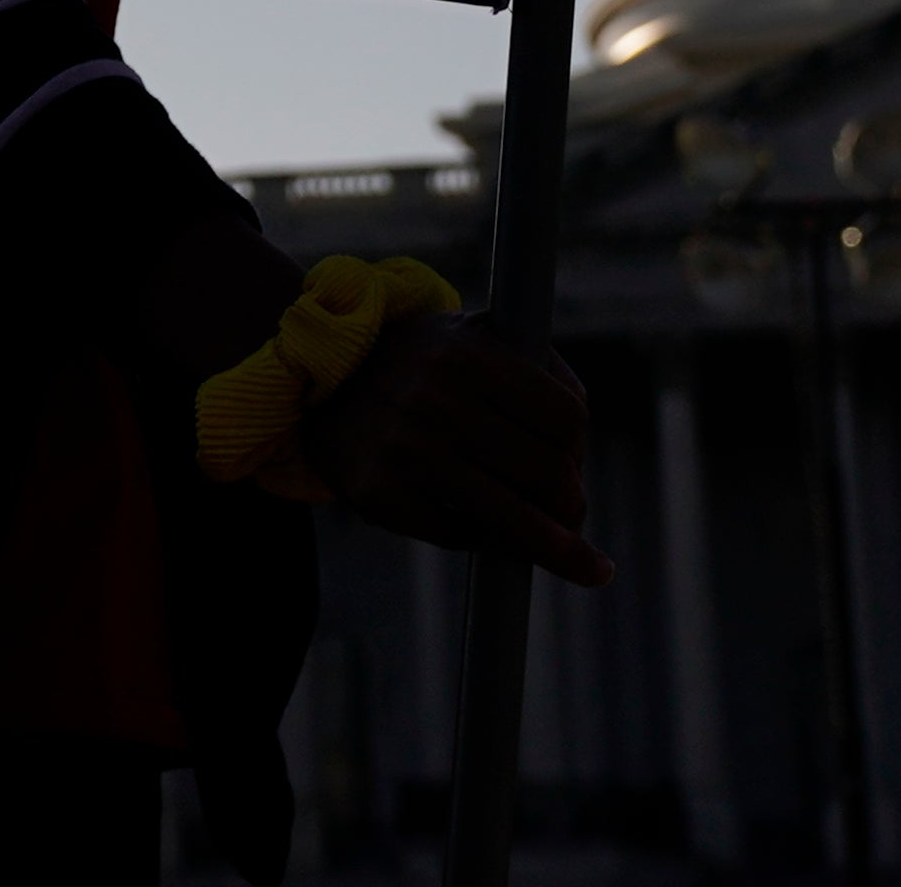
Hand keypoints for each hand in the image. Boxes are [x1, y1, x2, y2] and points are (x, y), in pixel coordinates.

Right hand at [301, 314, 606, 586]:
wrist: (317, 382)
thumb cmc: (419, 364)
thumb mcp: (471, 337)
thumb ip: (535, 368)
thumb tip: (579, 442)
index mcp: (469, 354)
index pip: (566, 418)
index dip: (578, 448)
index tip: (574, 463)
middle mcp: (438, 400)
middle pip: (551, 475)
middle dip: (573, 505)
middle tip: (573, 515)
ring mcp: (407, 452)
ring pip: (516, 519)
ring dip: (557, 548)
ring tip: (583, 564)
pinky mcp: (381, 496)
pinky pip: (461, 537)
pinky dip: (478, 538)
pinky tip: (477, 529)